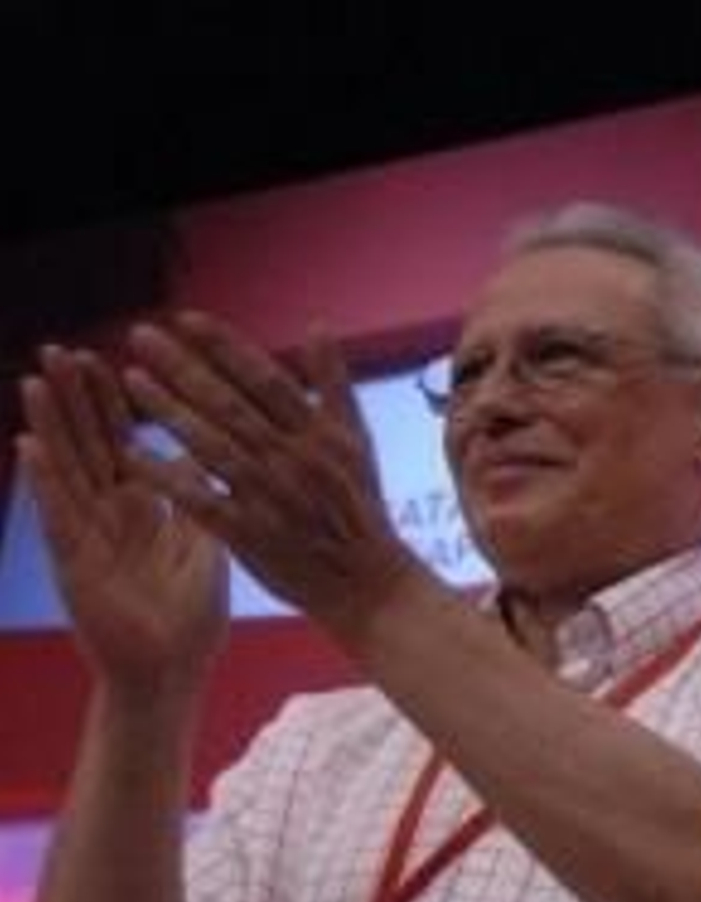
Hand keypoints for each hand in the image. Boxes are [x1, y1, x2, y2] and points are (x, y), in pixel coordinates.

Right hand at [18, 345, 225, 692]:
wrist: (174, 674)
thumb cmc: (190, 619)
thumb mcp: (205, 548)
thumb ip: (200, 502)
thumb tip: (206, 455)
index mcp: (142, 511)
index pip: (123, 444)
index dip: (114, 403)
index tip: (108, 358)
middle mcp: (108, 517)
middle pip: (88, 445)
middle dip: (75, 399)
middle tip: (62, 350)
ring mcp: (87, 537)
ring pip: (65, 470)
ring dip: (50, 426)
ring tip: (37, 379)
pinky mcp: (73, 564)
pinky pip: (57, 515)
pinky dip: (45, 481)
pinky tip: (29, 445)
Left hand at [120, 310, 419, 637]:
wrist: (367, 582)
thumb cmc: (361, 508)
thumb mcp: (358, 441)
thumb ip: (334, 385)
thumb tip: (317, 326)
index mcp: (319, 435)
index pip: (265, 380)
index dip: (225, 348)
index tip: (186, 319)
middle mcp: (292, 461)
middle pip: (230, 406)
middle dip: (183, 369)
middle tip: (140, 336)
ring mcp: (269, 498)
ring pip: (212, 447)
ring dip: (169, 413)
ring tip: (131, 380)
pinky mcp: (250, 534)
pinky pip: (201, 500)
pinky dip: (168, 479)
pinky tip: (133, 455)